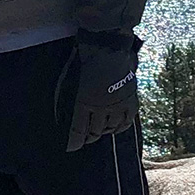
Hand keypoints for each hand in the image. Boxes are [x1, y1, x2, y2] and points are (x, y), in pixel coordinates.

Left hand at [61, 30, 140, 151]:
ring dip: (104, 131)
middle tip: (85, 138)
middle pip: (95, 131)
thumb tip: (63, 112)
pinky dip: (121, 127)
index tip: (70, 148)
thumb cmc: (84, 61)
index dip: (74, 142)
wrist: (106, 47)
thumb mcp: (70, 81)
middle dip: (89, 137)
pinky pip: (127, 121)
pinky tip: (116, 127)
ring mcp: (117, 104)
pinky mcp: (130, 100)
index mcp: (84, 102)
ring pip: (111, 128)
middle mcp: (101, 107)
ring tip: (100, 131)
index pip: (79, 130)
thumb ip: (70, 99)